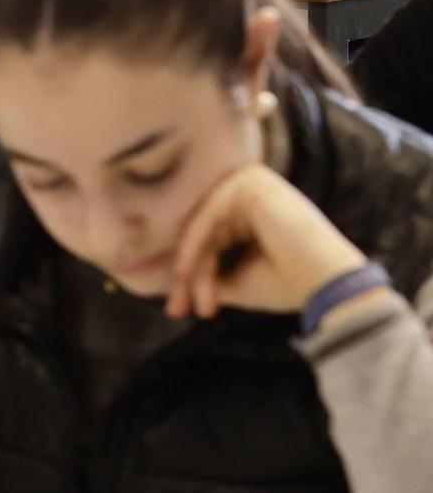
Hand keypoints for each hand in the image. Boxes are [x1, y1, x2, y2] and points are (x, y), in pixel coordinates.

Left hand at [166, 162, 369, 322]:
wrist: (327, 285)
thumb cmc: (286, 283)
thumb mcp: (233, 279)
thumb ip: (202, 273)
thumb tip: (165, 285)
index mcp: (245, 211)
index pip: (203, 239)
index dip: (188, 274)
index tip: (177, 309)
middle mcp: (245, 192)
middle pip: (197, 233)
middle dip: (186, 274)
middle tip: (176, 309)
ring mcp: (248, 183)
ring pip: (199, 228)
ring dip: (193, 268)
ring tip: (195, 303)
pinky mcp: (250, 183)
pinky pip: (207, 217)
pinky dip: (194, 248)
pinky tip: (184, 273)